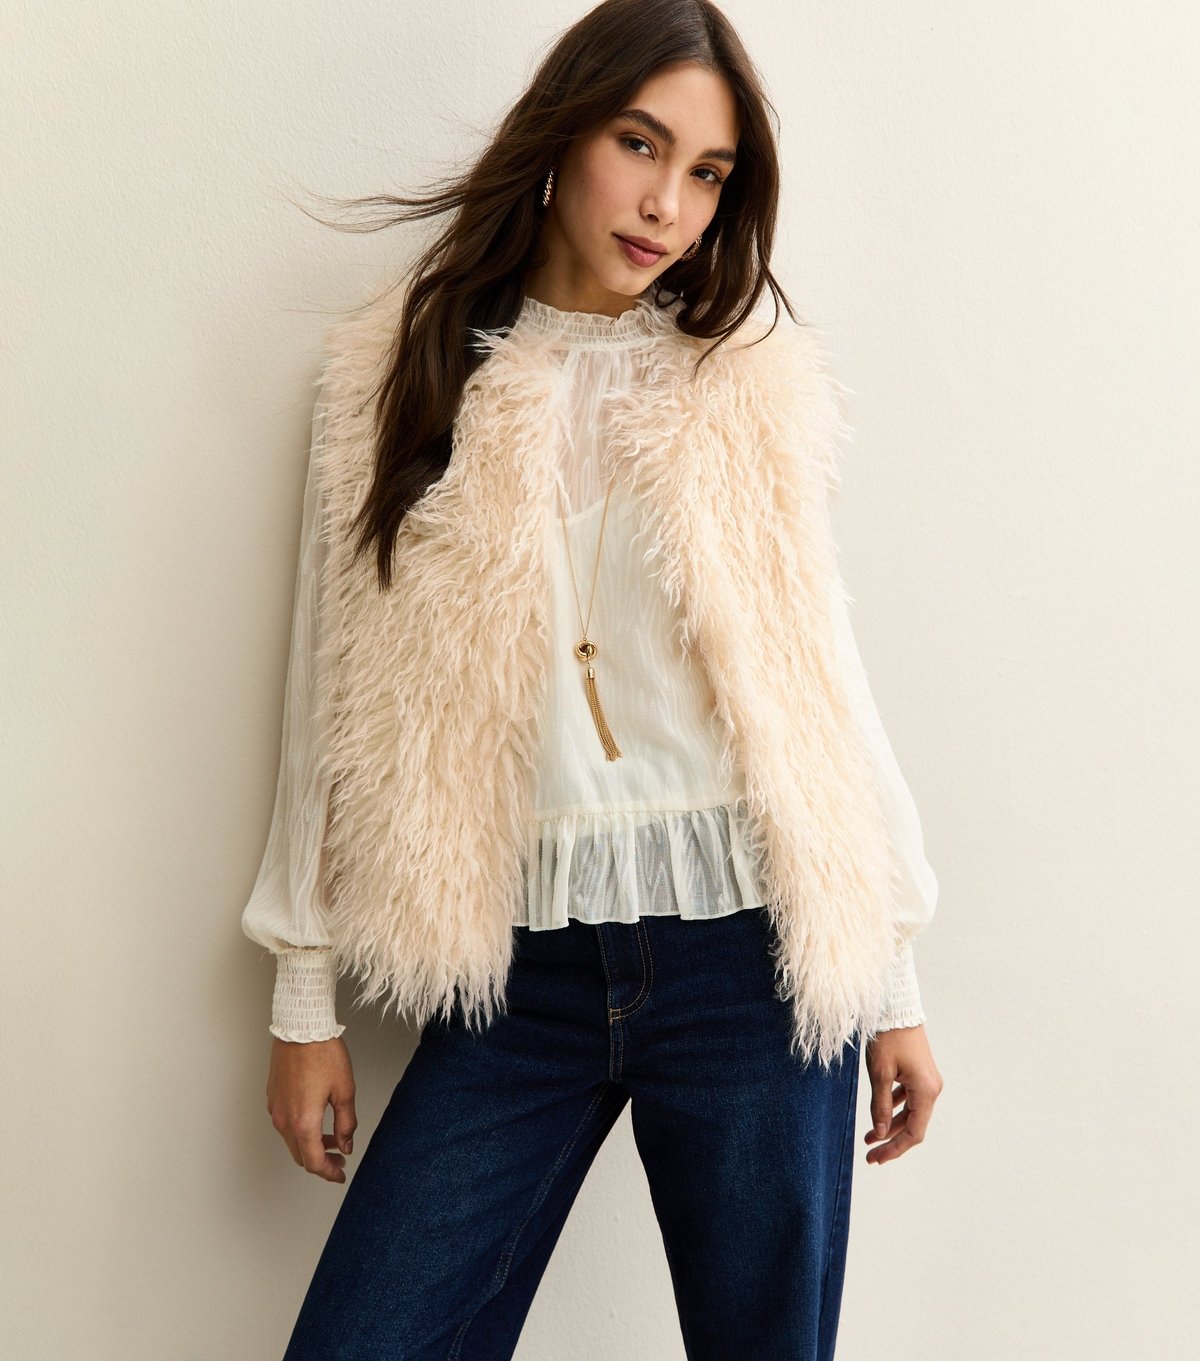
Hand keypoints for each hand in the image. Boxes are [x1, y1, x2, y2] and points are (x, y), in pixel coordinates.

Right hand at [265, 1035, 357, 1182]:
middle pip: (300, 1156)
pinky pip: (285, 1125)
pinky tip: (316, 1119)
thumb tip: (346, 1144)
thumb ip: (346, 1123)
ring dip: (311, 1145)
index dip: (329, 1173)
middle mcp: (284, 1120)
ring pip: (292, 1141)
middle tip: (340, 1157)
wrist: (300, 1027)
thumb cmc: (322, 1053)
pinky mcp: (272, 1097)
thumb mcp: (345, 1090)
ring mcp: (275, 1109)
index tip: (341, 1173)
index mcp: (303, 1122)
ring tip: (333, 1136)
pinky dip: (300, 1131)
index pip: (314, 1162)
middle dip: (321, 1161)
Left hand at [862, 1024, 942, 1165]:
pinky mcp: (919, 1073)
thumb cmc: (888, 1038)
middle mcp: (931, 1089)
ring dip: (890, 1125)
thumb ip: (879, 1106)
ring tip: (868, 1137)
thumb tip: (879, 1134)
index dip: (894, 1149)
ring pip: (909, 1112)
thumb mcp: (880, 1074)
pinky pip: (908, 1098)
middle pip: (913, 1125)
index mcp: (925, 1091)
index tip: (875, 1159)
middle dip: (890, 1140)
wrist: (896, 1007)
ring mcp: (926, 1080)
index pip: (913, 1133)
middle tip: (869, 1154)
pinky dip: (894, 1108)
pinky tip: (878, 1114)